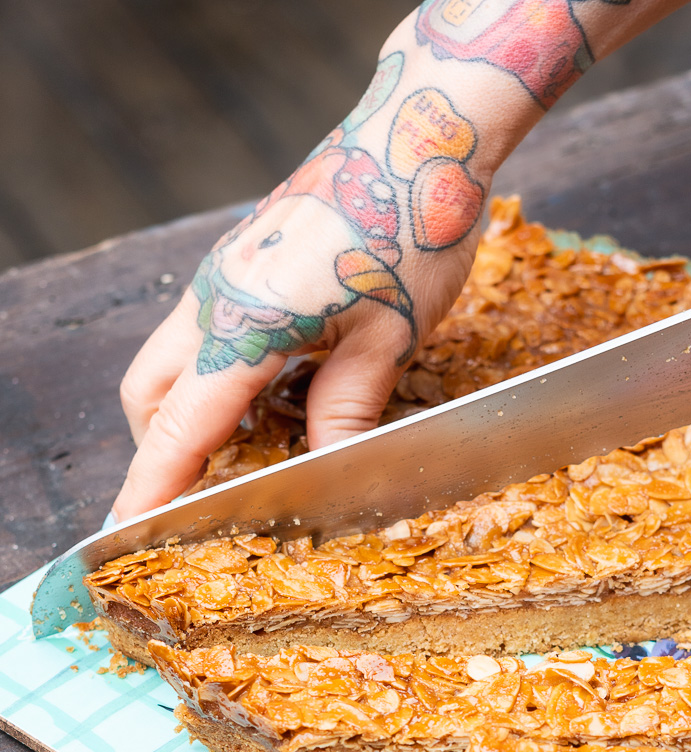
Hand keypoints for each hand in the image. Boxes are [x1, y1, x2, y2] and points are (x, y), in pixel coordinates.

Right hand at [112, 0, 690, 521]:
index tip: (128, 532)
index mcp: (246, 324)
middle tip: (204, 499)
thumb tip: (326, 471)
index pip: (182, 427)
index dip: (154, 486)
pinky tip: (273, 399)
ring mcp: (226, 275)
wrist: (418, 137)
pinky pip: (205, 334)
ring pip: (174, 364)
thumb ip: (347, 410)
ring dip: (191, 416)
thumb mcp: (389, 338)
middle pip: (152, 396)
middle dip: (163, 454)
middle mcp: (218, 298)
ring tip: (247, 456)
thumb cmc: (411, 229)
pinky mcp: (245, 262)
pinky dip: (219, 379)